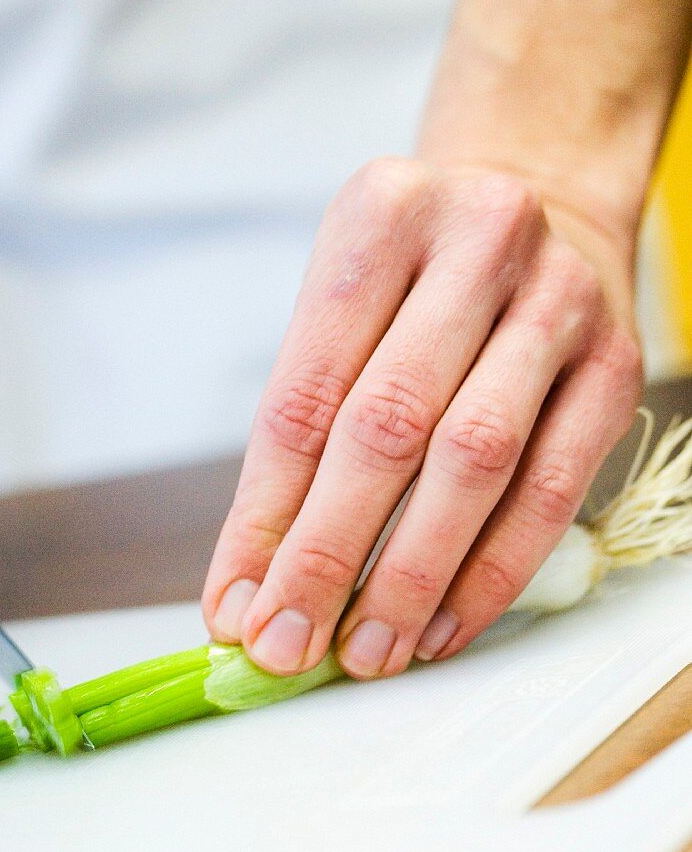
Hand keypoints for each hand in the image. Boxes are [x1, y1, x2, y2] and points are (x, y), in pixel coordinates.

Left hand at [202, 158, 642, 676]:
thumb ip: (300, 426)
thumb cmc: (413, 271)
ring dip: (409, 576)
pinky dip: (489, 571)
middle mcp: (475, 242)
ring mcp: (556, 301)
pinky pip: (552, 488)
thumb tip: (253, 577)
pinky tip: (440, 624)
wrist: (538, 201)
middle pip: (385, 427)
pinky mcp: (615, 364)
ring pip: (473, 461)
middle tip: (285, 644)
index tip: (235, 600)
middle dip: (327, 554)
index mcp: (379, 217)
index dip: (263, 514)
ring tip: (364, 650)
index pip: (305, 393)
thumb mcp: (341, 306)